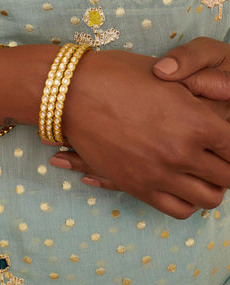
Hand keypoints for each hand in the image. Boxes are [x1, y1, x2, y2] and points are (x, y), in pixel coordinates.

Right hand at [48, 48, 229, 218]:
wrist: (71, 92)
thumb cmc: (117, 75)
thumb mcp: (166, 80)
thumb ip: (197, 103)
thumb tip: (216, 118)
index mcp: (196, 122)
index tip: (225, 140)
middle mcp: (182, 152)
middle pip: (229, 177)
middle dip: (227, 166)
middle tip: (217, 155)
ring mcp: (160, 173)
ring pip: (209, 198)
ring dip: (211, 185)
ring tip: (201, 171)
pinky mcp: (138, 186)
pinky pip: (179, 209)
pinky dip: (188, 201)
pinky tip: (182, 184)